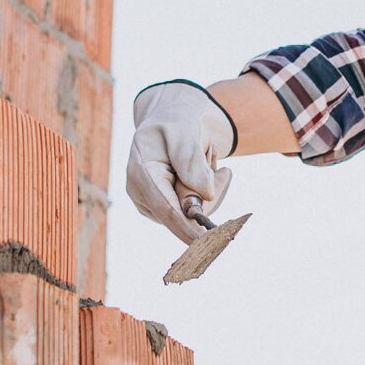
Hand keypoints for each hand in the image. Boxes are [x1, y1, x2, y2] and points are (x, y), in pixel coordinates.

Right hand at [126, 80, 237, 242]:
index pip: (165, 209)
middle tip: (223, 170)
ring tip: (209, 159)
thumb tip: (206, 195)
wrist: (167, 121)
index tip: (208, 243)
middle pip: (184, 213)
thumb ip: (191, 160)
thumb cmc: (174, 122)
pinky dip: (206, 193)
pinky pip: (193, 212)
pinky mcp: (164, 208)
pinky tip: (204, 170)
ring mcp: (151, 203)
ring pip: (192, 214)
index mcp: (140, 172)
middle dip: (211, 195)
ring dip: (211, 190)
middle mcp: (141, 193)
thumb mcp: (183, 131)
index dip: (187, 227)